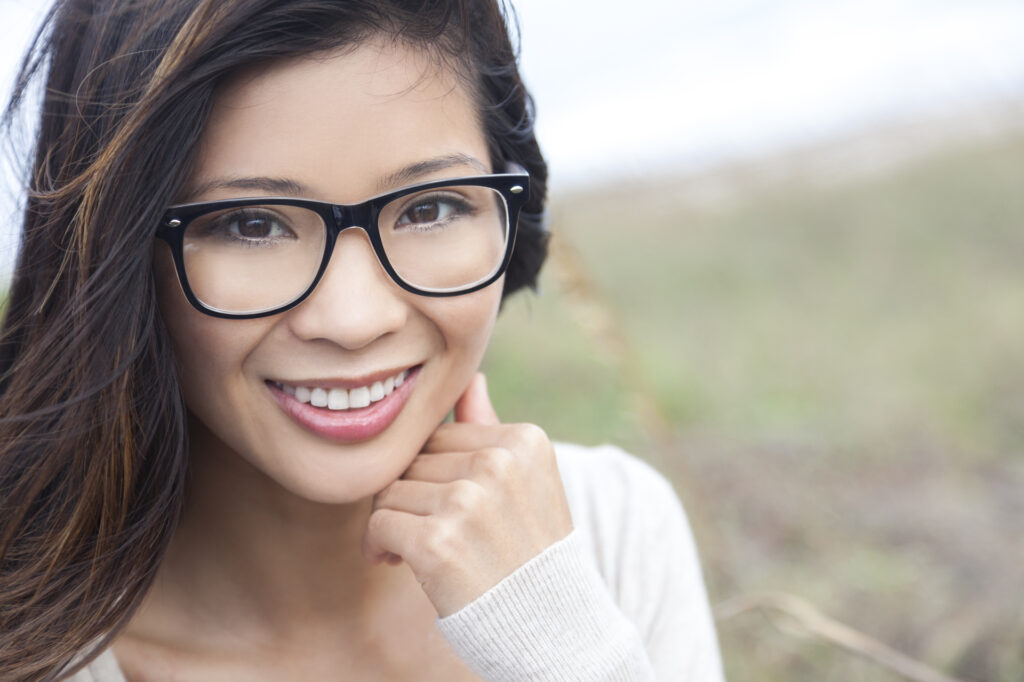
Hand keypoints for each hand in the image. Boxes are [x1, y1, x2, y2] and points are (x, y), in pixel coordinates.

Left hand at [362, 372, 573, 616]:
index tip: (446, 508)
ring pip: (391, 490)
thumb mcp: (527, 482)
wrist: (551, 627)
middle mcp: (499, 463)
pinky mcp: (439, 541)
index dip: (434, 476)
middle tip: (432, 532)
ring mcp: (469, 501)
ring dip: (394, 522)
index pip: (440, 437)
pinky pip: (379, 522)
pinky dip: (379, 546)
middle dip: (412, 497)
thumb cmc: (529, 552)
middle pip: (413, 461)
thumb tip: (470, 378)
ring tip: (422, 549)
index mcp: (524, 439)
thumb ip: (492, 428)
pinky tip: (397, 563)